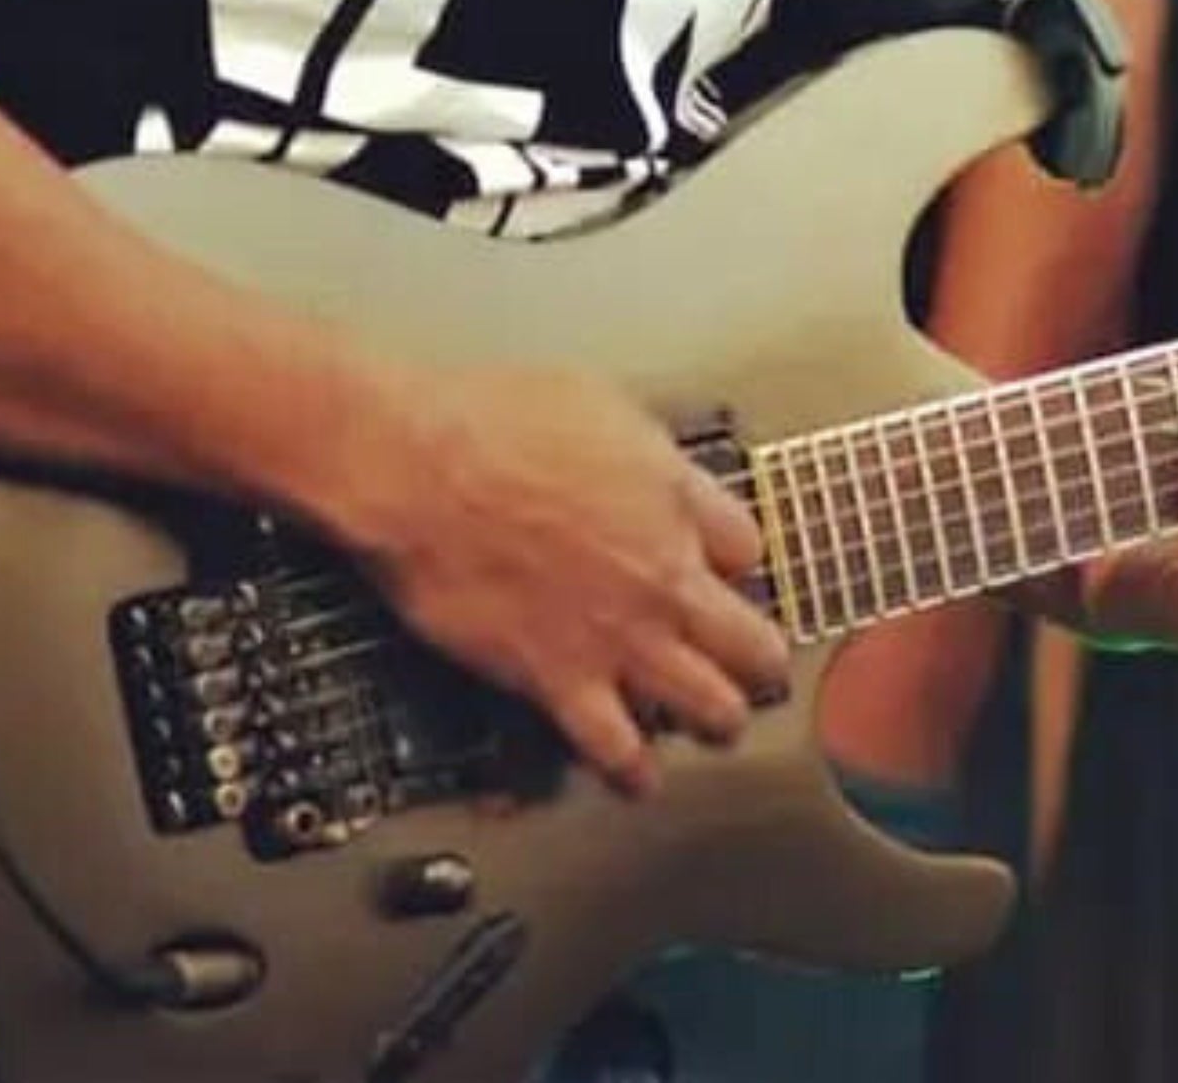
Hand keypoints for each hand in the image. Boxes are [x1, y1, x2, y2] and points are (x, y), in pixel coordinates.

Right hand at [347, 361, 790, 795]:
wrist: (418, 466)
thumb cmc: (485, 420)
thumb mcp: (593, 402)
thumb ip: (637, 451)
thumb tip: (645, 464)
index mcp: (673, 496)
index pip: (750, 549)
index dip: (740, 566)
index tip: (729, 575)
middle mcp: (663, 573)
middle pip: (756, 641)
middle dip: (759, 658)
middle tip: (754, 665)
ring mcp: (620, 635)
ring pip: (714, 708)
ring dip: (719, 719)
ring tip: (715, 724)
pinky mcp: (562, 680)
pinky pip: (621, 752)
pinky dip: (634, 771)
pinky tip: (636, 775)